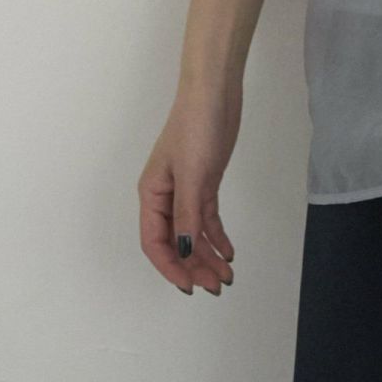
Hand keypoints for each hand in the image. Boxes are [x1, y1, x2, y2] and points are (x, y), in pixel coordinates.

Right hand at [138, 80, 241, 295]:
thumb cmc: (197, 127)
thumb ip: (187, 215)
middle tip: (217, 285)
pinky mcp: (205, 183)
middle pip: (176, 242)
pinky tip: (229, 251)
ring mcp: (186, 190)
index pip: (155, 242)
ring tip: (227, 275)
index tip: (190, 287)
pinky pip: (207, 218)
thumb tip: (182, 252)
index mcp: (152, 194)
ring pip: (193, 233)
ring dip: (208, 255)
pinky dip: (217, 236)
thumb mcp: (192, 174)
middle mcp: (166, 197)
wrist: (215, 94)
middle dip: (194, 266)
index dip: (170, 268)